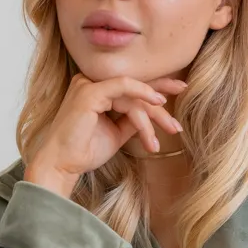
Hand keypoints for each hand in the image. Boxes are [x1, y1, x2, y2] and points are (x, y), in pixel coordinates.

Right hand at [25, 73, 186, 197]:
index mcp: (94, 90)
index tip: (177, 90)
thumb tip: (151, 113)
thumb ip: (131, 120)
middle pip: (133, 85)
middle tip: (184, 90)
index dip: (154, 86)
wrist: (62, 164)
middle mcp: (89, 83)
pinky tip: (158, 103)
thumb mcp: (116, 133)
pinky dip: (142, 93)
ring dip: (154, 113)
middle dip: (161, 89)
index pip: (129, 85)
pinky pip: (123, 86)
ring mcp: (88, 85)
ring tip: (171, 128)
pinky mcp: (90, 92)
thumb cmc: (84, 151)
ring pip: (132, 92)